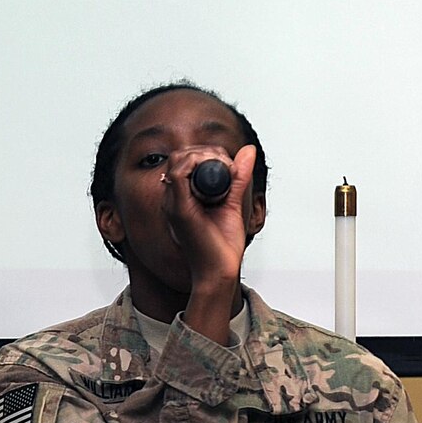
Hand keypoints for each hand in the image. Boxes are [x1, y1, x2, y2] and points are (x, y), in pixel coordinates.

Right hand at [163, 143, 257, 339]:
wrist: (220, 272)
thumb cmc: (223, 247)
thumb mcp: (233, 202)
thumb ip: (238, 177)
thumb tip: (248, 150)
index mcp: (181, 198)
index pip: (184, 161)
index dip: (206, 153)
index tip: (229, 164)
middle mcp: (173, 200)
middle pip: (180, 157)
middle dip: (206, 152)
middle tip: (229, 166)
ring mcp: (173, 204)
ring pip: (178, 160)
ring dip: (204, 156)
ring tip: (226, 170)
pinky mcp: (180, 210)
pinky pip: (179, 175)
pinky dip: (197, 165)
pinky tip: (218, 174)